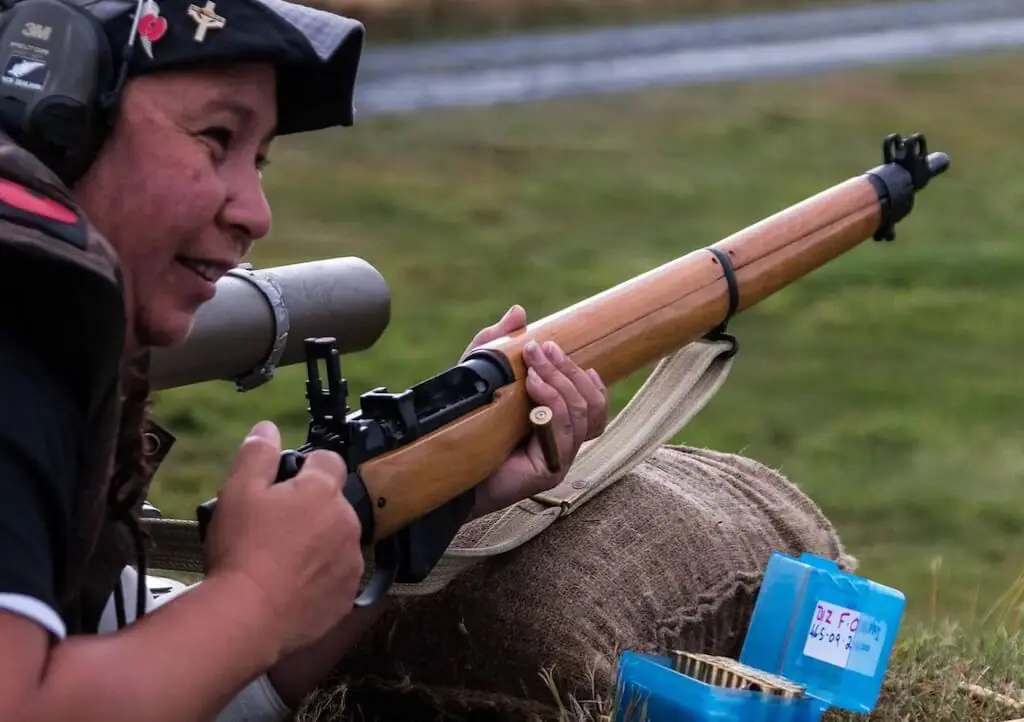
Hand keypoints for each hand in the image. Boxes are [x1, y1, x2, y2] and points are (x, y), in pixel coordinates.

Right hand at [203, 421, 364, 658]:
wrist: (248, 616)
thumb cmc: (242, 548)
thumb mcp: (238, 491)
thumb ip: (257, 454)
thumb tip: (267, 428)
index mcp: (323, 491)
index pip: (329, 461)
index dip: (306, 467)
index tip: (285, 484)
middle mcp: (346, 522)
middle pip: (334, 503)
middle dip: (311, 508)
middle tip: (274, 527)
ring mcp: (350, 561)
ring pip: (337, 540)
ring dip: (318, 543)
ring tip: (280, 560)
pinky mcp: (347, 596)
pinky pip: (336, 577)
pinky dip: (320, 578)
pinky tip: (291, 587)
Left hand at [461, 305, 609, 517]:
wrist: (447, 469)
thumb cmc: (468, 425)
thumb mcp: (482, 376)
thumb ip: (499, 344)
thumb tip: (518, 311)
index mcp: (559, 423)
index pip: (594, 401)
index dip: (585, 376)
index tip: (558, 349)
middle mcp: (565, 442)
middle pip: (591, 403)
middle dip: (567, 369)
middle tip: (542, 348)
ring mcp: (560, 458)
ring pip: (581, 414)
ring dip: (559, 382)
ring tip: (533, 366)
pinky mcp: (549, 472)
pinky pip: (564, 433)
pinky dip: (552, 404)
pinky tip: (532, 388)